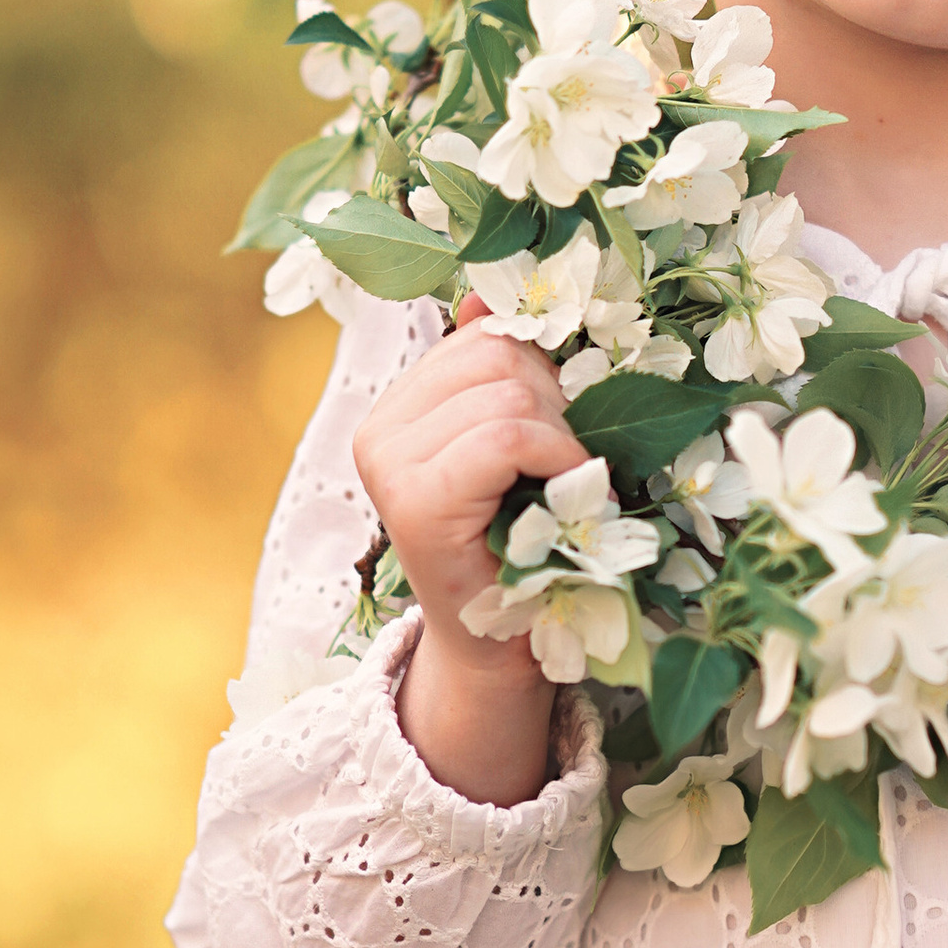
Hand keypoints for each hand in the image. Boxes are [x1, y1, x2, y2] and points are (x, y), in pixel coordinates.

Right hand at [351, 301, 588, 804]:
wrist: (503, 649)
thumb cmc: (522, 547)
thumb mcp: (517, 448)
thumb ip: (500, 376)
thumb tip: (482, 298)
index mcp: (399, 406)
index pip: (486, 335)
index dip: (546, 374)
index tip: (562, 434)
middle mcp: (378, 428)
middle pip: (497, 353)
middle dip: (556, 403)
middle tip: (565, 469)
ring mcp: (389, 463)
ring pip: (507, 391)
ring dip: (561, 438)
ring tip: (560, 490)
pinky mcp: (416, 500)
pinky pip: (506, 435)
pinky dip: (558, 459)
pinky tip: (569, 495)